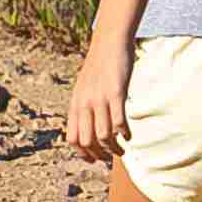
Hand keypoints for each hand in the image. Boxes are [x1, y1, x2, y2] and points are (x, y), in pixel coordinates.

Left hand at [66, 48, 130, 162]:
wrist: (109, 43)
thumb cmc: (98, 67)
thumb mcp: (84, 88)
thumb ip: (83, 107)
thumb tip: (87, 129)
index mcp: (75, 104)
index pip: (72, 138)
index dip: (83, 153)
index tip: (94, 159)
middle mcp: (84, 103)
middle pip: (87, 141)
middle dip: (99, 154)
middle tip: (110, 156)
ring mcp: (100, 98)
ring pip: (103, 135)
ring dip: (113, 148)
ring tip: (121, 150)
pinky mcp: (116, 93)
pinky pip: (118, 121)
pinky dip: (124, 134)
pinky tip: (129, 136)